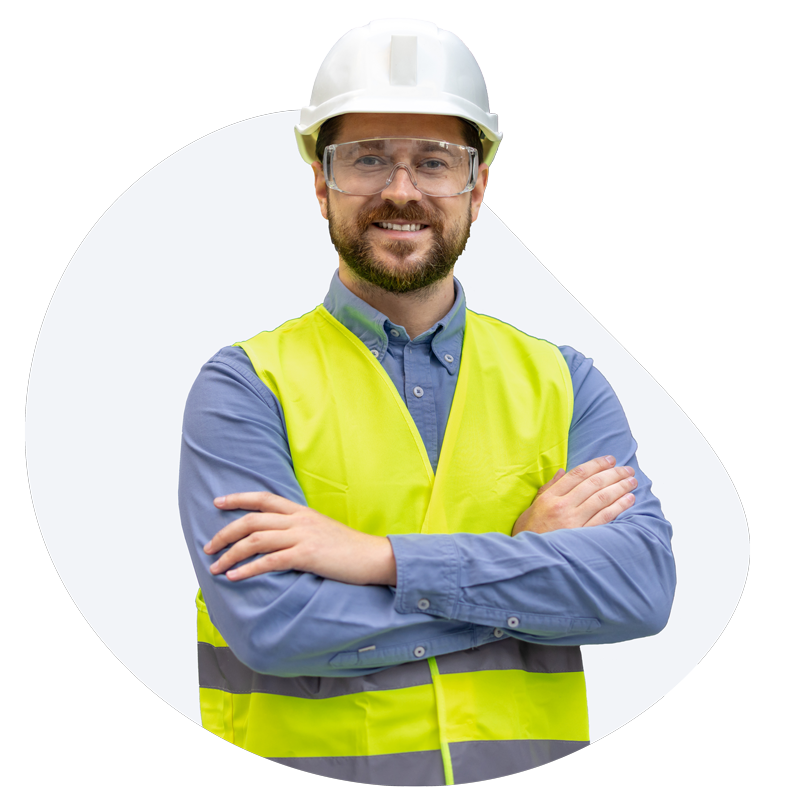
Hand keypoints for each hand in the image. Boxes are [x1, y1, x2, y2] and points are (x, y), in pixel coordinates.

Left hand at [204, 492, 396, 585]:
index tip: (218, 502)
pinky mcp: (306, 555)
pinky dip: (247, 569)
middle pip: (251, 520)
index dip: (238, 499)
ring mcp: (302, 536)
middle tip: (208, 546)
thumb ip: (299, 527)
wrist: (373, 556)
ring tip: (215, 567)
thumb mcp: (321, 529)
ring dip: (230, 554)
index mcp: (301, 511)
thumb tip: (277, 535)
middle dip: (225, 533)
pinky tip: (234, 577)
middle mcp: (298, 520)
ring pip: (255, 540)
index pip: (263, 498)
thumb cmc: (347, 548)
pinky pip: (269, 561)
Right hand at [512, 455, 636, 535]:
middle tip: (627, 469)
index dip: (596, 464)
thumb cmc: (529, 532)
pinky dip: (619, 506)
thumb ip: (548, 488)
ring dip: (620, 487)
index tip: (610, 460)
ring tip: (632, 481)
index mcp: (550, 497)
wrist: (530, 559)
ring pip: (602, 498)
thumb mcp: (532, 507)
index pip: (577, 474)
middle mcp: (563, 506)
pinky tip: (629, 499)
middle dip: (613, 474)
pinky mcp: (583, 536)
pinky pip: (605, 517)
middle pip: (593, 484)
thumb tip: (563, 472)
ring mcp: (574, 521)